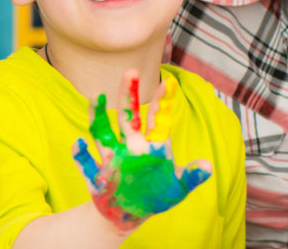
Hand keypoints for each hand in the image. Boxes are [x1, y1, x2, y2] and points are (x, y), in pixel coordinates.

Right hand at [72, 70, 211, 230]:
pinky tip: (78, 143)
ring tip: (94, 96)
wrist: (128, 215)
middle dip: (128, 95)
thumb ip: (191, 177)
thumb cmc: (155, 196)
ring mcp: (112, 159)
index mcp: (152, 146)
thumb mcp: (177, 189)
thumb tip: (209, 167)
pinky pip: (86, 162)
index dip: (162, 102)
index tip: (167, 83)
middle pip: (128, 117)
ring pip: (102, 132)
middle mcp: (130, 146)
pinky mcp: (98, 175)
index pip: (157, 119)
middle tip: (130, 71)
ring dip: (97, 115)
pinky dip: (80, 154)